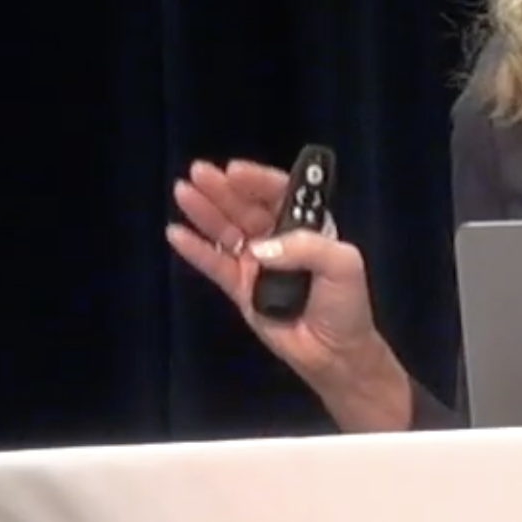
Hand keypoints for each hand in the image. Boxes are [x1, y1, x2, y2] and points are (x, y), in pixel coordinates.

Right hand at [166, 159, 377, 386]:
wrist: (334, 352)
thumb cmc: (345, 304)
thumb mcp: (342, 265)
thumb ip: (305, 248)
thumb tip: (259, 248)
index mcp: (307, 226)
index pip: (279, 194)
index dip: (257, 180)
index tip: (234, 170)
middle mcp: (278, 239)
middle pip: (246, 207)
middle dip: (222, 188)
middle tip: (198, 171)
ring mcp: (256, 263)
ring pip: (226, 231)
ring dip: (204, 211)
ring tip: (183, 191)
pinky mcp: (239, 289)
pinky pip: (214, 264)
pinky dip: (195, 249)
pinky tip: (175, 233)